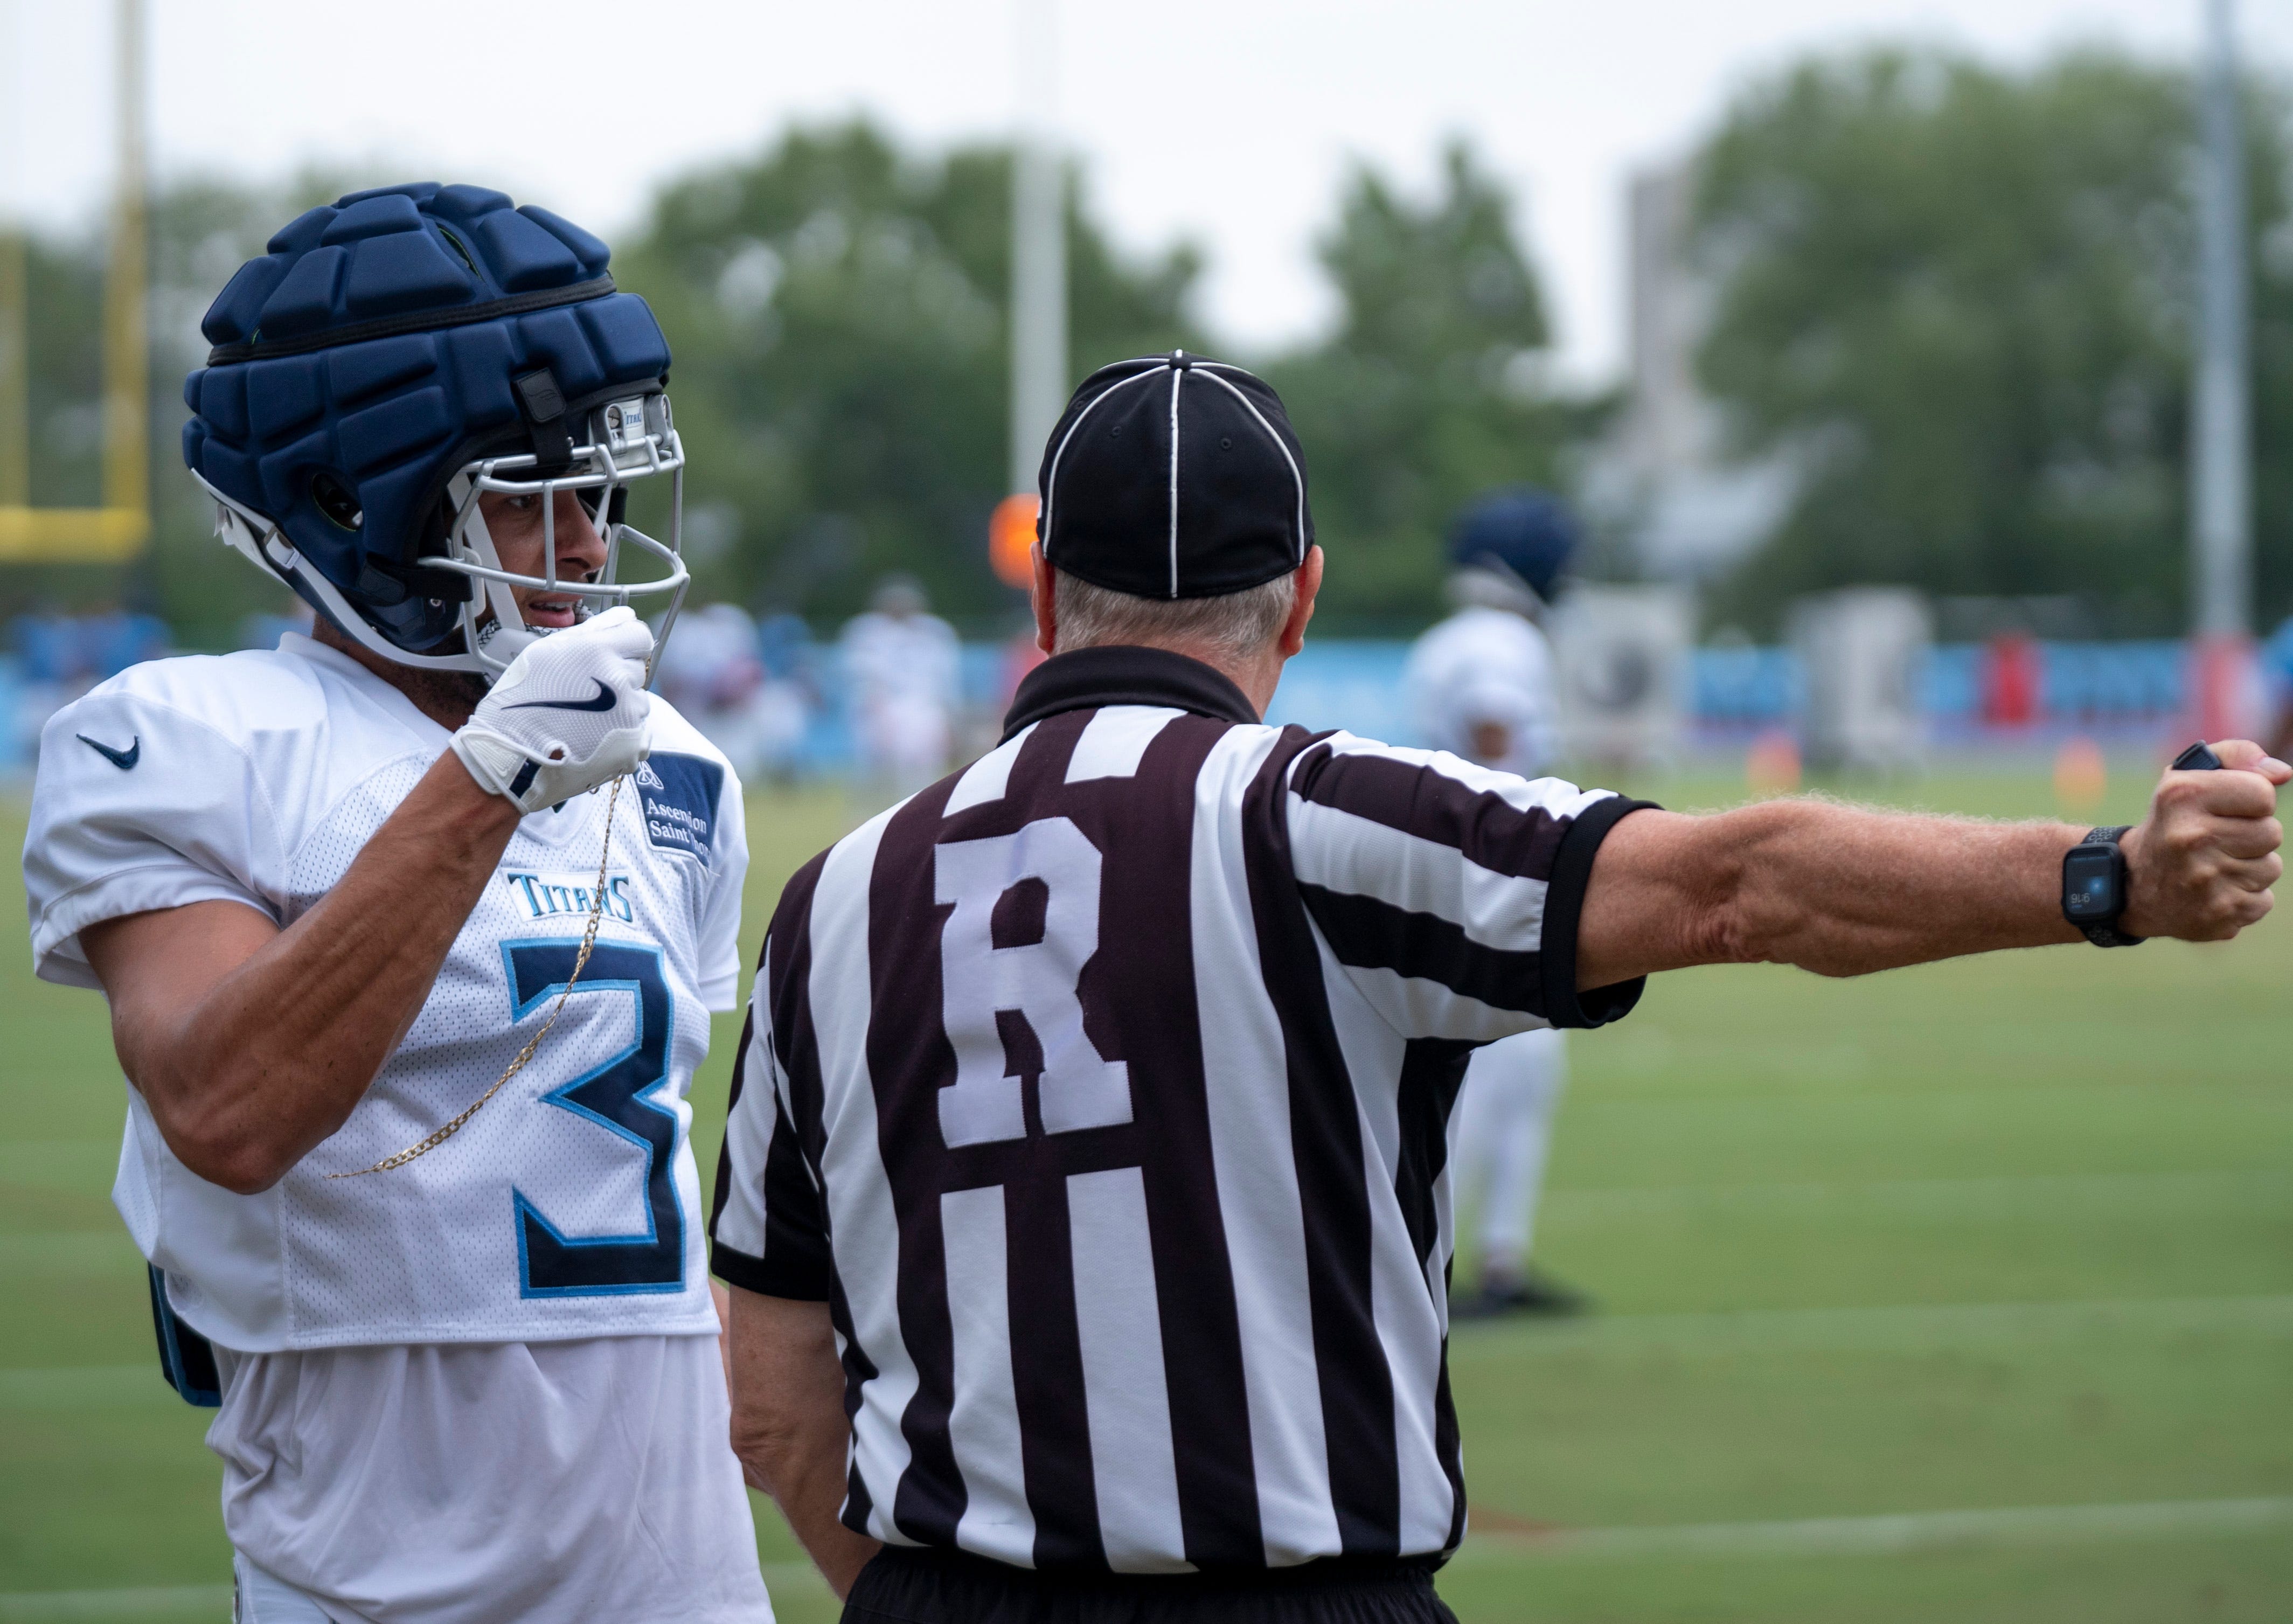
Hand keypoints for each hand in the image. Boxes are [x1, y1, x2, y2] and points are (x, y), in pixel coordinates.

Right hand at [450, 606, 652, 813]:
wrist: (511, 752)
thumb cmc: (522, 698)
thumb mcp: (548, 650)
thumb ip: (593, 629)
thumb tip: (627, 615)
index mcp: (599, 651)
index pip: (639, 636)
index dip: (626, 645)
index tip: (611, 656)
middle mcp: (620, 679)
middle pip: (637, 669)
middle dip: (617, 676)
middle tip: (585, 693)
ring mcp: (630, 714)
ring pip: (639, 701)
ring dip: (621, 706)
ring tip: (585, 718)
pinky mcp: (633, 744)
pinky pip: (639, 731)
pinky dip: (622, 734)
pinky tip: (593, 737)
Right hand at [2119, 739, 2288, 940]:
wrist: (2131, 885)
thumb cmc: (2172, 823)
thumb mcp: (2187, 777)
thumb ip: (2236, 757)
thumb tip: (2284, 774)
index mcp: (2183, 796)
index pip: (2263, 794)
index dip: (2251, 800)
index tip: (2227, 808)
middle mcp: (2190, 838)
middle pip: (2271, 833)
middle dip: (2252, 835)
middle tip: (2217, 840)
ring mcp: (2205, 881)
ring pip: (2270, 868)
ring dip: (2250, 867)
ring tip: (2214, 866)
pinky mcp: (2218, 915)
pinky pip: (2262, 901)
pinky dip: (2243, 897)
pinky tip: (2214, 892)